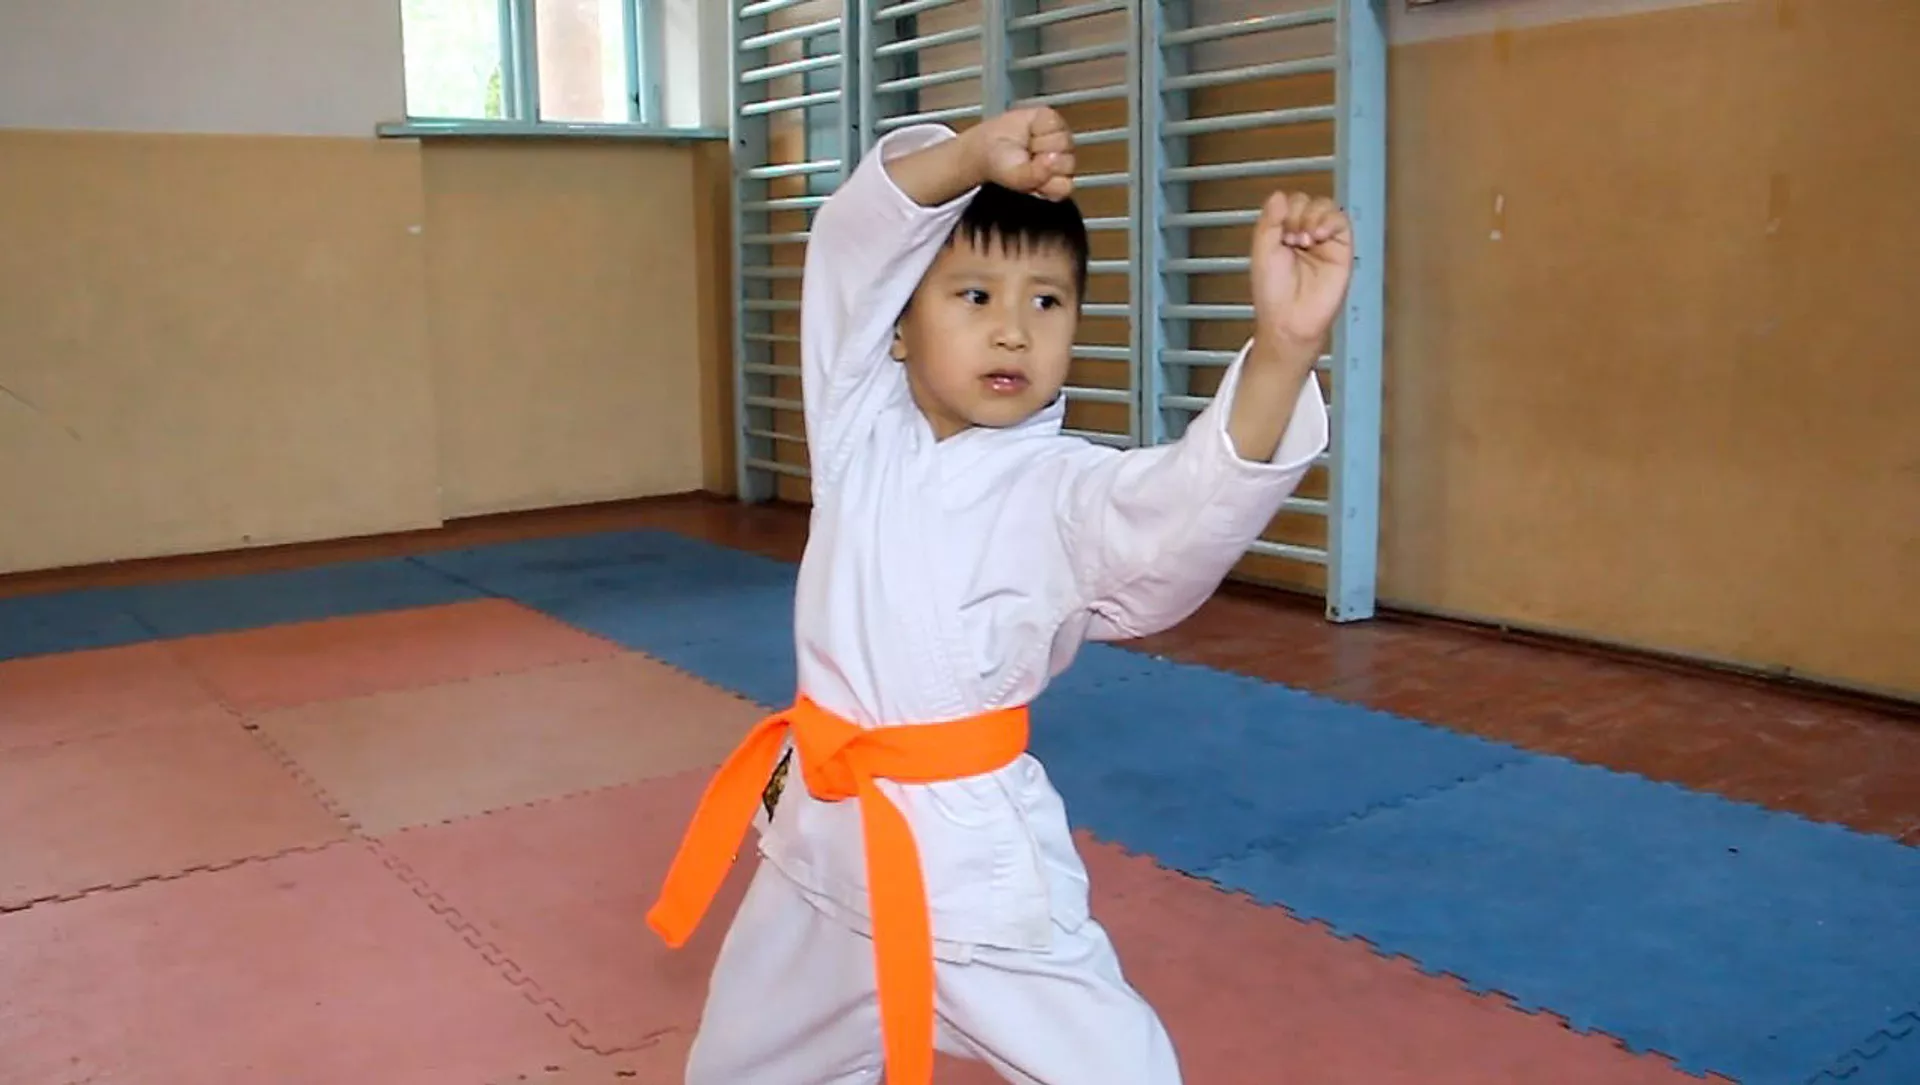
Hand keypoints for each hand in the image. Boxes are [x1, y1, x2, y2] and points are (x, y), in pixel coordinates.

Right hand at [964, 107, 1074, 199]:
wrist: (988, 144)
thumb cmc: (1004, 166)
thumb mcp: (1017, 178)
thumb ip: (1036, 175)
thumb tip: (1054, 157)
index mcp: (1056, 182)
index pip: (1065, 186)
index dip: (1048, 180)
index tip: (1030, 175)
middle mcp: (1063, 162)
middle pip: (1068, 163)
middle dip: (1042, 160)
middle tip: (1026, 158)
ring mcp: (1061, 141)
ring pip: (1063, 141)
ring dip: (1039, 142)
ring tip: (1028, 144)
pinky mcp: (1054, 122)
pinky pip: (1054, 123)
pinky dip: (1038, 126)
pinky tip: (1030, 129)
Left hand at [1249, 191, 1352, 354]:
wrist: (1291, 318)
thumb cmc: (1274, 292)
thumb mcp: (1262, 251)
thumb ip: (1269, 221)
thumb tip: (1279, 195)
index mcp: (1281, 234)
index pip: (1286, 203)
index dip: (1283, 211)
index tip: (1278, 232)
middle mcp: (1302, 233)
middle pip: (1305, 201)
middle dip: (1297, 214)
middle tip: (1292, 239)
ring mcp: (1323, 240)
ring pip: (1324, 206)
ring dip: (1313, 217)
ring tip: (1306, 240)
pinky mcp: (1341, 248)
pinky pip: (1341, 221)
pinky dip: (1330, 221)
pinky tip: (1319, 235)